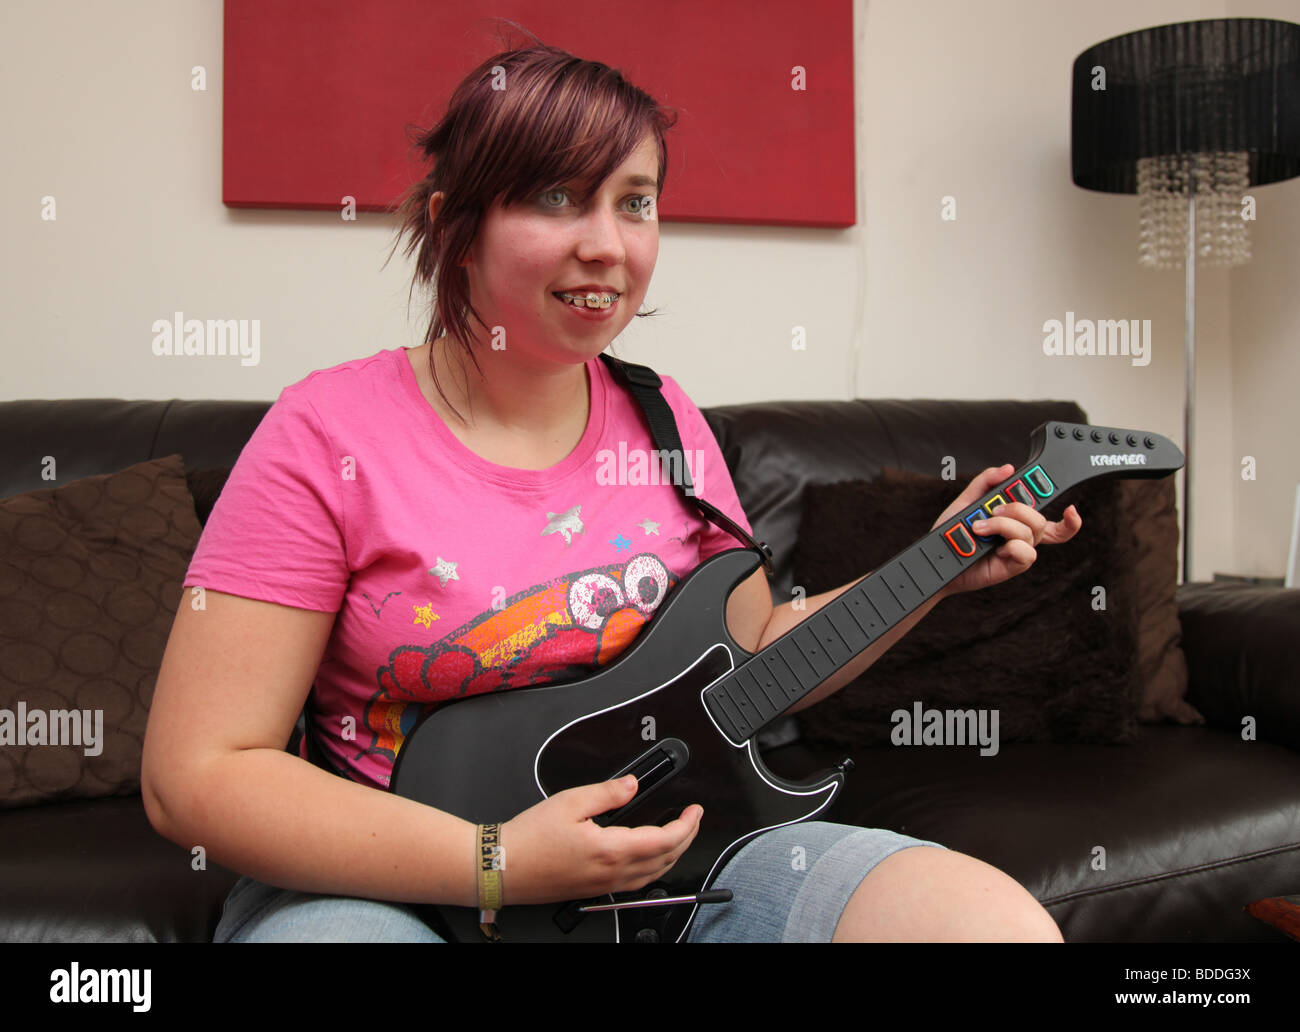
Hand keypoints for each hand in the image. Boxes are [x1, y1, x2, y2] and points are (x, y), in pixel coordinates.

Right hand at [499, 776, 702, 904]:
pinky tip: (650, 859)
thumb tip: (632, 785)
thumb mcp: (570, 802)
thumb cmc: (529, 839)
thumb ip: (607, 792)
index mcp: (611, 849)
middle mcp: (612, 873)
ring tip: (679, 836)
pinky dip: (653, 869)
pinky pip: (636, 883)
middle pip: (666, 859)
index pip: (665, 840)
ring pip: (653, 874)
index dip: (687, 825)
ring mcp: (604, 885)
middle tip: (693, 820)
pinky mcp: (594, 890)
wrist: (503, 867)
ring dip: (673, 855)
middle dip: (687, 838)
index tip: (695, 811)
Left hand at [930, 464, 1082, 597]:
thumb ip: (986, 482)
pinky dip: (1010, 546)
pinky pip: (1026, 553)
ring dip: (1003, 525)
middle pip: (1039, 519)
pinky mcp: (1012, 567)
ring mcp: (1017, 552)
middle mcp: (1020, 537)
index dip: (1070, 521)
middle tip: (992, 510)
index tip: (1071, 509)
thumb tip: (1008, 469)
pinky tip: (994, 548)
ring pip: (1030, 532)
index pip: (1052, 523)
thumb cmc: (953, 532)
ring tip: (979, 527)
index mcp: (1016, 522)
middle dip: (1017, 509)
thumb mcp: (967, 501)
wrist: (937, 556)